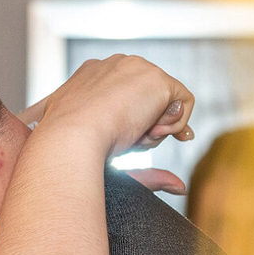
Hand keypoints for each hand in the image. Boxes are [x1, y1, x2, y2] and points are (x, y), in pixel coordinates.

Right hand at [20, 54, 196, 165]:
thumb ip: (131, 161)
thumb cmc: (73, 151)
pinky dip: (174, 124)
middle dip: (150, 124)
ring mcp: (135, 69)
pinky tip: (150, 132)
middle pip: (147, 96)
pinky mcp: (156, 78)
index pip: (127, 92)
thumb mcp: (99, 149)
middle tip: (134, 143)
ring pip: (165, 100)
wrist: (69, 138)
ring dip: (156, 127)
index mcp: (89, 78)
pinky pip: (184, 101)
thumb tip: (180, 187)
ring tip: (132, 138)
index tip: (145, 137)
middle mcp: (113, 67)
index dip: (139, 115)